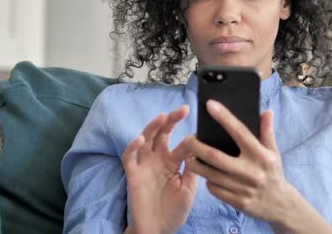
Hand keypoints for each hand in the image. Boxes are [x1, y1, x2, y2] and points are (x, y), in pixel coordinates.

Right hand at [122, 105, 196, 233]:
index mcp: (175, 163)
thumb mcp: (189, 190)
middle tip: (182, 110)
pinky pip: (130, 157)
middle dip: (171, 121)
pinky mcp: (133, 174)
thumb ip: (192, 170)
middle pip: (163, 134)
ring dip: (153, 127)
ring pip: (146, 140)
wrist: (158, 230)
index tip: (202, 128)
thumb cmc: (175, 210)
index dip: (191, 137)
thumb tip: (200, 150)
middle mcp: (159, 160)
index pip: (183, 145)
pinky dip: (133, 146)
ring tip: (162, 117)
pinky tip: (140, 139)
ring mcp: (145, 165)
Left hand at [185, 100, 295, 225]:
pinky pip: (214, 189)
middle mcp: (251, 171)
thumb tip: (267, 111)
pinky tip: (206, 175)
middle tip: (188, 139)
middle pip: (215, 156)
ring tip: (190, 156)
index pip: (239, 132)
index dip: (224, 117)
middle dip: (197, 147)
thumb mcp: (273, 152)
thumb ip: (267, 132)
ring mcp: (243, 188)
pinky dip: (207, 181)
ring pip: (211, 175)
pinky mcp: (237, 202)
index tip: (210, 105)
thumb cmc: (273, 173)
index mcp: (260, 155)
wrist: (281, 205)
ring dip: (197, 165)